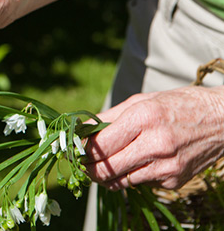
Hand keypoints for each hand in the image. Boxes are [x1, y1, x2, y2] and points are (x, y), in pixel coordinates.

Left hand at [85, 87, 223, 189]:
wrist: (222, 120)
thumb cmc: (178, 105)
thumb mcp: (142, 101)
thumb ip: (109, 116)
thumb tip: (81, 128)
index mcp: (143, 118)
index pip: (100, 144)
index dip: (82, 151)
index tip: (75, 150)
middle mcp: (155, 143)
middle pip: (107, 168)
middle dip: (89, 169)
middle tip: (83, 164)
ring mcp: (167, 165)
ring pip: (121, 180)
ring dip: (108, 175)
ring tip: (106, 164)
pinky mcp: (175, 180)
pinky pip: (142, 182)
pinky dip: (133, 175)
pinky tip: (139, 161)